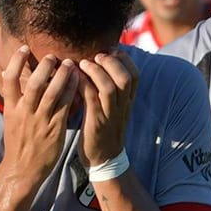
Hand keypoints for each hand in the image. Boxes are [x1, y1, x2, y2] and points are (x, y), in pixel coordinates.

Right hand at [0, 44, 77, 188]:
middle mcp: (25, 112)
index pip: (10, 79)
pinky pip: (65, 106)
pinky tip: (78, 82)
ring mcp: (40, 121)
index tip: (24, 47)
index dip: (16, 61)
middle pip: (34, 83)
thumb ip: (13, 97)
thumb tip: (8, 74)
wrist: (23, 169)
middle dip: (44, 66)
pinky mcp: (55, 129)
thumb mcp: (10, 118)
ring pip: (52, 93)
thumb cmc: (18, 142)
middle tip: (53, 55)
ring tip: (69, 64)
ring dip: (62, 76)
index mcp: (11, 108)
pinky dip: (71, 91)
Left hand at [76, 51, 137, 167]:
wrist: (103, 159)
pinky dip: (83, 85)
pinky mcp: (95, 123)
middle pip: (125, 78)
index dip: (125, 60)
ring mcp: (110, 115)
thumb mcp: (114, 109)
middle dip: (112, 62)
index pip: (135, 75)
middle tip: (98, 55)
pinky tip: (75, 78)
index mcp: (128, 102)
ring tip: (85, 63)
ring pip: (110, 88)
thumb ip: (111, 89)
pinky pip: (91, 100)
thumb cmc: (104, 129)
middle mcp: (122, 107)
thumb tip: (102, 67)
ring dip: (97, 72)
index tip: (111, 50)